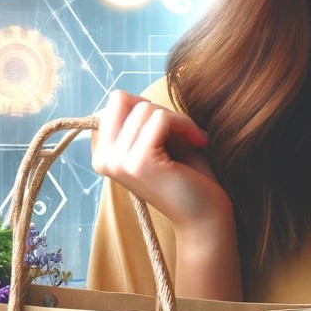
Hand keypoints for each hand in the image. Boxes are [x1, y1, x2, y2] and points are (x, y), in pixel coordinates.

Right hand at [90, 90, 232, 233]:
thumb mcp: (159, 141)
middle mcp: (104, 160)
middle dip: (162, 111)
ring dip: (179, 119)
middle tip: (185, 133)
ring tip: (194, 140)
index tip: (170, 129)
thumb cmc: (189, 176)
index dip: (148, 107)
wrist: (206, 215)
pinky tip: (198, 142)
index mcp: (104, 155)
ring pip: (146, 108)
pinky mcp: (139, 163)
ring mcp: (118, 162)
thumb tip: (123, 94)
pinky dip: (185, 124)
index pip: (116, 102)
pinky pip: (160, 118)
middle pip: (126, 100)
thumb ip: (139, 120)